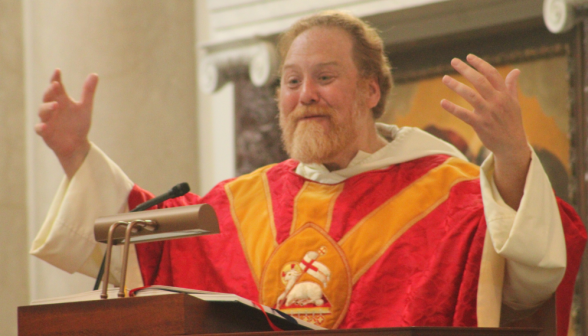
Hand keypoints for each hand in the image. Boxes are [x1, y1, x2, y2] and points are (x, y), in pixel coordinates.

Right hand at [35, 69, 98, 177]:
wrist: (78, 145)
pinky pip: (40, 129)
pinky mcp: (45, 133)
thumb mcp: (85, 107)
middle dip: (50, 90)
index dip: (55, 78)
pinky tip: (45, 126)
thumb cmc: (79, 125)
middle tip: (56, 85)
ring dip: (47, 107)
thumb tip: (94, 74)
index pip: (56, 87)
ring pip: (42, 111)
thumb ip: (88, 91)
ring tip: (56, 105)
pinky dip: (41, 127)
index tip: (58, 71)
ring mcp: (47, 120)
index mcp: (61, 100)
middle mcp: (52, 108)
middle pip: (47, 96)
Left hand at [440, 54, 530, 208]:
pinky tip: (442, 102)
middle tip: (453, 61)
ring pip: (470, 95)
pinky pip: (464, 114)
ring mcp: (488, 113)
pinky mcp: (480, 124)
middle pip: (479, 81)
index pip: (492, 74)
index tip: (468, 57)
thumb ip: (511, 87)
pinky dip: (452, 108)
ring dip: (456, 85)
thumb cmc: (512, 123)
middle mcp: (497, 101)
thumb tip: (516, 71)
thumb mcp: (514, 104)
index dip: (480, 64)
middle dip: (466, 69)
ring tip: (444, 78)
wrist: (512, 145)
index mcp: (505, 94)